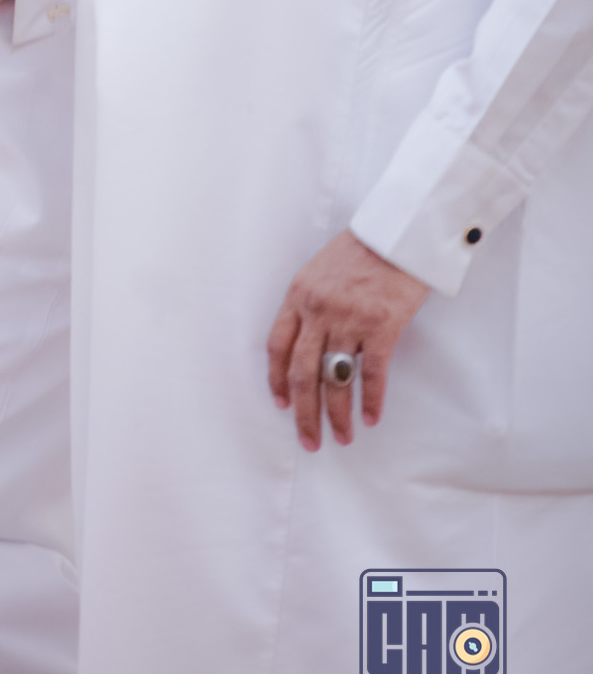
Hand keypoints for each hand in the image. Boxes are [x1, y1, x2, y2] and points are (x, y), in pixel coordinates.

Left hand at [267, 230, 428, 451]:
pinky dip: (370, 401)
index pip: (277, 346)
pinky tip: (370, 419)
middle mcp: (318, 310)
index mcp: (298, 295)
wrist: (397, 233)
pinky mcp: (382, 325)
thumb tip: (305, 347)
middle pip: (302, 372)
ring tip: (342, 438)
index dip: (276, 380)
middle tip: (309, 440)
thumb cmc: (360, 251)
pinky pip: (372, 373)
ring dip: (337, 414)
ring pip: (335, 379)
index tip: (282, 404)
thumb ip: (308, 306)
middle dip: (304, 412)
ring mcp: (349, 318)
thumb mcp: (319, 272)